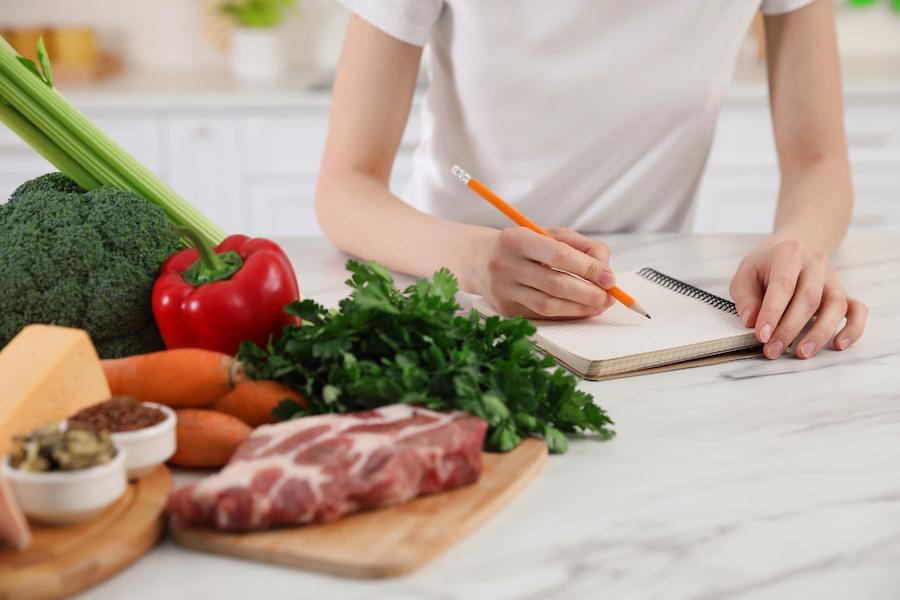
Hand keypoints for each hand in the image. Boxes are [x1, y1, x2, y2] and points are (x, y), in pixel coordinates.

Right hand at [473, 226, 616, 318]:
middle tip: (609, 297)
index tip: (609, 278)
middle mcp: (506, 265)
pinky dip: (566, 314)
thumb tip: (606, 273)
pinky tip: (580, 310)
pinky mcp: (505, 309)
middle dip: (589, 293)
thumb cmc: (523, 244)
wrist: (479, 260)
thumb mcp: (551, 234)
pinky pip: (542, 316)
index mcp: (517, 239)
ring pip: (549, 305)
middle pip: (555, 284)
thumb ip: (583, 247)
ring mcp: (503, 290)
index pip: (559, 255)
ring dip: (580, 308)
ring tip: (598, 305)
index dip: (588, 268)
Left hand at [729, 237, 866, 358]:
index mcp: (788, 255)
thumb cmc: (766, 265)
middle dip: (790, 328)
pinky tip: (838, 345)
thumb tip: (752, 322)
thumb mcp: (746, 273)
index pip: (783, 285)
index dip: (772, 312)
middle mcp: (815, 264)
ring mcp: (833, 279)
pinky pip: (858, 310)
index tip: (761, 336)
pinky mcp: (844, 292)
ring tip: (802, 353)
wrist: (793, 247)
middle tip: (773, 350)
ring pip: (836, 305)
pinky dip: (853, 329)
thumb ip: (746, 297)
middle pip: (808, 298)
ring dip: (819, 332)